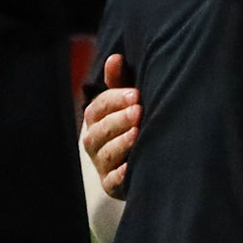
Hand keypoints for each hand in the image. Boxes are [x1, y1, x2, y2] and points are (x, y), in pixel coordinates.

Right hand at [81, 54, 140, 198]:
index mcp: (96, 119)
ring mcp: (102, 164)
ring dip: (120, 143)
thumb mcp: (128, 100)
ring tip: (137, 133)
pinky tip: (131, 167)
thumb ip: (120, 82)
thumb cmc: (136, 121)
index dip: (115, 100)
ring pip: (105, 154)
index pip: (98, 107)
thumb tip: (115, 57)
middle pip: (100, 130)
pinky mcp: (111, 185)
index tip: (135, 94)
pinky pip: (113, 181)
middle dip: (119, 119)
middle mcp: (94, 141)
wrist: (148, 159)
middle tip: (138, 110)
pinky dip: (121, 175)